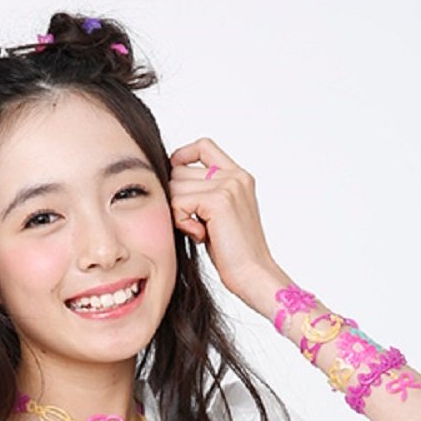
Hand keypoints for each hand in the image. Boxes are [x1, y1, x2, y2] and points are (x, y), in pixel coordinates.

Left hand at [168, 138, 280, 304]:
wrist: (253, 274)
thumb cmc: (234, 253)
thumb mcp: (217, 216)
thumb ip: (201, 193)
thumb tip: (167, 180)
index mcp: (239, 176)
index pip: (203, 146)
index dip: (182, 156)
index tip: (175, 177)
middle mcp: (235, 176)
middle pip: (180, 171)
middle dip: (178, 199)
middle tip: (195, 224)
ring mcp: (228, 185)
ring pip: (175, 187)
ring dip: (178, 213)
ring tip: (200, 232)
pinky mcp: (218, 200)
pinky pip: (178, 203)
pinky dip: (182, 223)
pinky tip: (200, 237)